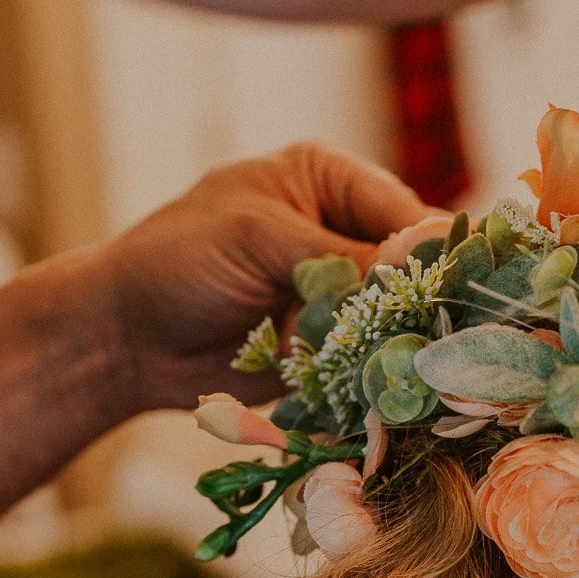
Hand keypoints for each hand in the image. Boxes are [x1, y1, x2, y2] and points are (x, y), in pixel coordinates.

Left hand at [89, 144, 427, 413]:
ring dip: (387, 352)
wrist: (128, 340)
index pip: (405, 214)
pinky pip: (366, 368)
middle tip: (421, 344)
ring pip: (393, 327)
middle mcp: (343, 237)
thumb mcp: (256, 239)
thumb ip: (335, 253)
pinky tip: (367, 394)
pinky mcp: (328, 354)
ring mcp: (337, 301)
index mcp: (331, 183)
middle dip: (413, 311)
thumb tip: (412, 267)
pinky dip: (366, 383)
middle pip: (410, 275)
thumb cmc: (178, 262)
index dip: (432, 254)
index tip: (450, 293)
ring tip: (380, 372)